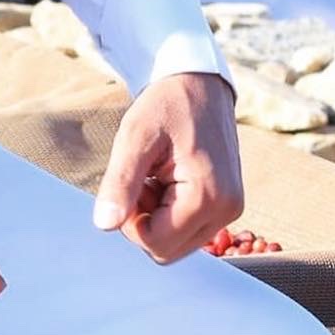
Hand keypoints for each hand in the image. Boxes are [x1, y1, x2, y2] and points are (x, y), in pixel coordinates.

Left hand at [92, 72, 243, 263]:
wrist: (198, 83)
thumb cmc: (166, 105)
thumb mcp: (135, 137)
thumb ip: (120, 183)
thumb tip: (105, 225)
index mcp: (208, 196)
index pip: (155, 243)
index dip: (130, 221)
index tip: (132, 182)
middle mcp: (227, 210)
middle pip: (167, 251)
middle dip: (143, 221)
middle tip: (143, 179)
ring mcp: (229, 209)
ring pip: (176, 243)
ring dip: (155, 217)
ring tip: (155, 176)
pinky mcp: (226, 205)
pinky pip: (187, 229)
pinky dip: (169, 212)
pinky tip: (167, 180)